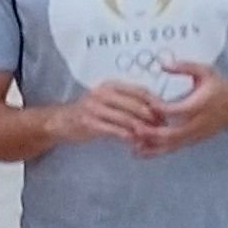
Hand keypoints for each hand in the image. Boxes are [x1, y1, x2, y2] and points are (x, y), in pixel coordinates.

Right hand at [51, 78, 169, 147]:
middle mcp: (102, 93)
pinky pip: (114, 130)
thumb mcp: (108, 101)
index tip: (165, 115)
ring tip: (149, 137)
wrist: (62, 121)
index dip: (155, 103)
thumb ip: (128, 102)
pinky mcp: (89, 123)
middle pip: (136, 104)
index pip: (140, 91)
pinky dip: (127, 137)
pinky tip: (134, 143)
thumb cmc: (90, 112)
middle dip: (151, 118)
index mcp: (111, 85)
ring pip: (127, 118)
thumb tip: (156, 110)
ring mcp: (94, 107)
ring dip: (141, 129)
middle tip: (161, 128)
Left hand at [123, 65, 227, 154]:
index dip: (158, 108)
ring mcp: (195, 134)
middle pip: (171, 133)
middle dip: (150, 133)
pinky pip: (174, 148)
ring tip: (131, 145)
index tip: (145, 103)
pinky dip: (157, 151)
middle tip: (132, 128)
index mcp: (199, 105)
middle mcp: (197, 123)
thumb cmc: (220, 86)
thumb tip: (163, 64)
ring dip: (151, 146)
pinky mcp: (194, 140)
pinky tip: (141, 151)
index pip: (176, 110)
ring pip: (172, 145)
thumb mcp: (205, 71)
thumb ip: (185, 67)